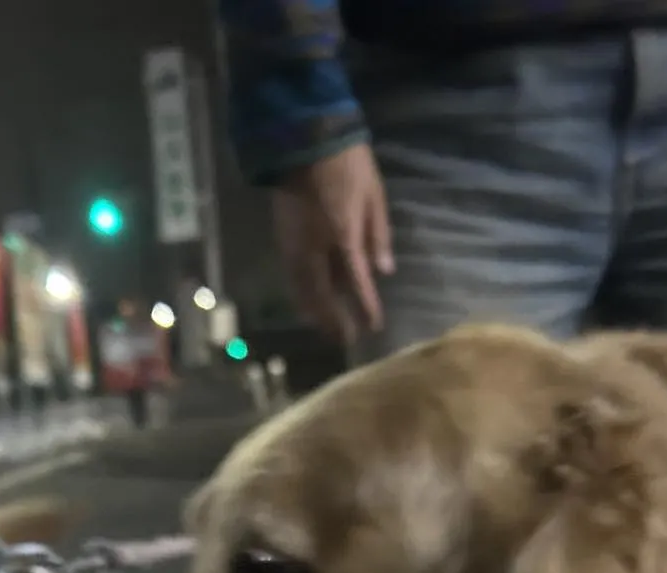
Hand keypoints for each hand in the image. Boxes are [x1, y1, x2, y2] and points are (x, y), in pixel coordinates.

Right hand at [272, 142, 393, 342]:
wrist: (305, 138)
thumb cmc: (348, 163)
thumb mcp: (374, 195)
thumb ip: (378, 234)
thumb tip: (384, 271)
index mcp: (343, 236)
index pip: (356, 283)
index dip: (365, 307)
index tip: (373, 326)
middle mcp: (315, 248)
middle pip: (323, 295)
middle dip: (333, 319)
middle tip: (344, 339)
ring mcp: (295, 245)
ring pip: (303, 290)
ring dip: (314, 312)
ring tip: (324, 328)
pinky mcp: (283, 239)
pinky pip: (292, 277)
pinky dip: (301, 294)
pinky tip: (307, 302)